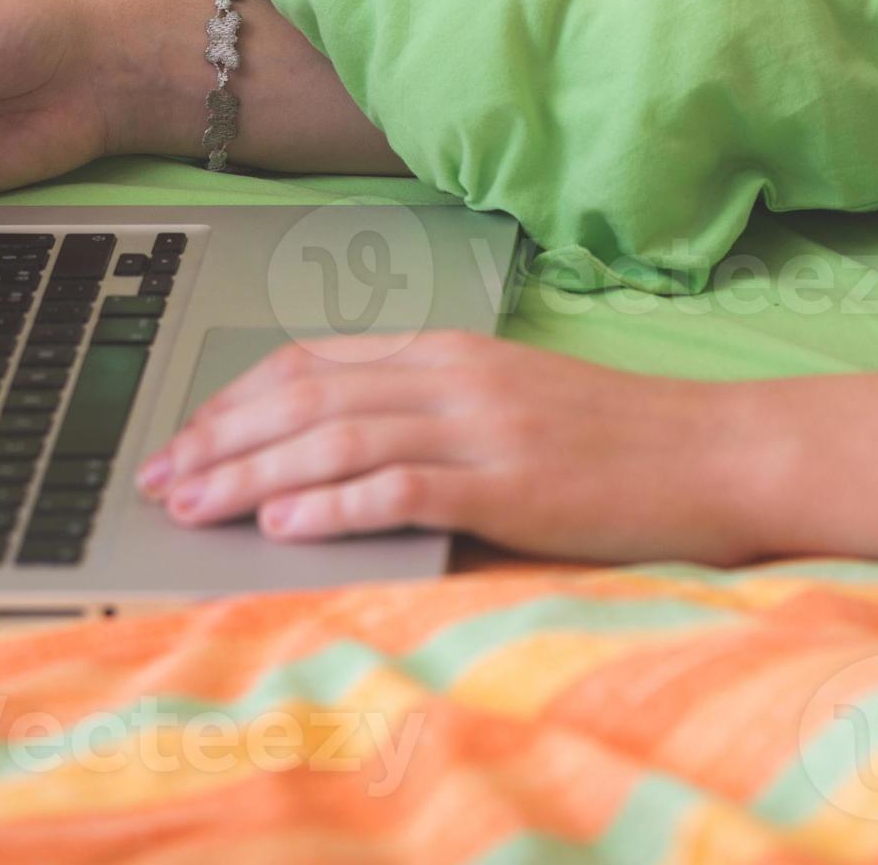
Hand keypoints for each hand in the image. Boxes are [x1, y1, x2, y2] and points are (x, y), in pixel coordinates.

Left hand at [133, 332, 770, 564]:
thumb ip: (427, 409)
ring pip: (339, 438)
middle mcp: (456, 375)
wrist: (718, 451)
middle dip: (220, 439)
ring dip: (255, 475)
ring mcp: (484, 425)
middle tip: (159, 479)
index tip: (181, 438)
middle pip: (308, 396)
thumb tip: (332, 445)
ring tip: (196, 506)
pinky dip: (336, 505)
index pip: (312, 361)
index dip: (233, 400)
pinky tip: (286, 527)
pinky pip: (406, 486)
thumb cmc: (616, 440)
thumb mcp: (509, 402)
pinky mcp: (513, 481)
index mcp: (450, 349)